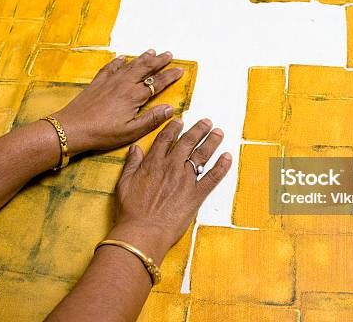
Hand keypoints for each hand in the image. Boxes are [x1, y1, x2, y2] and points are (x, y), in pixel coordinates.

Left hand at [53, 50, 183, 154]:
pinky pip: (111, 67)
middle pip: (145, 68)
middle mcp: (124, 84)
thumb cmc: (102, 133)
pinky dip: (119, 61)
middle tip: (169, 54)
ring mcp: (109, 81)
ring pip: (130, 65)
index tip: (180, 70)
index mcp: (134, 96)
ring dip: (142, 58)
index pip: (157, 82)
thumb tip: (170, 109)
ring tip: (152, 51)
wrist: (72, 128)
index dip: (170, 76)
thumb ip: (152, 119)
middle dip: (159, 60)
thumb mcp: (131, 131)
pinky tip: (122, 58)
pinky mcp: (97, 83)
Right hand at [111, 119, 231, 256]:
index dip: (174, 128)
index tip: (180, 121)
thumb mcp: (125, 184)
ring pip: (202, 155)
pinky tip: (228, 157)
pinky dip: (222, 166)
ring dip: (212, 141)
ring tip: (219, 133)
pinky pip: (213, 177)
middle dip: (199, 129)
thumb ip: (131, 164)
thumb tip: (135, 149)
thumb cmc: (131, 211)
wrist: (143, 231)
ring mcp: (186, 180)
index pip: (166, 139)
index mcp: (154, 163)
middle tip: (207, 122)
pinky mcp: (197, 194)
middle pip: (188, 142)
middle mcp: (171, 167)